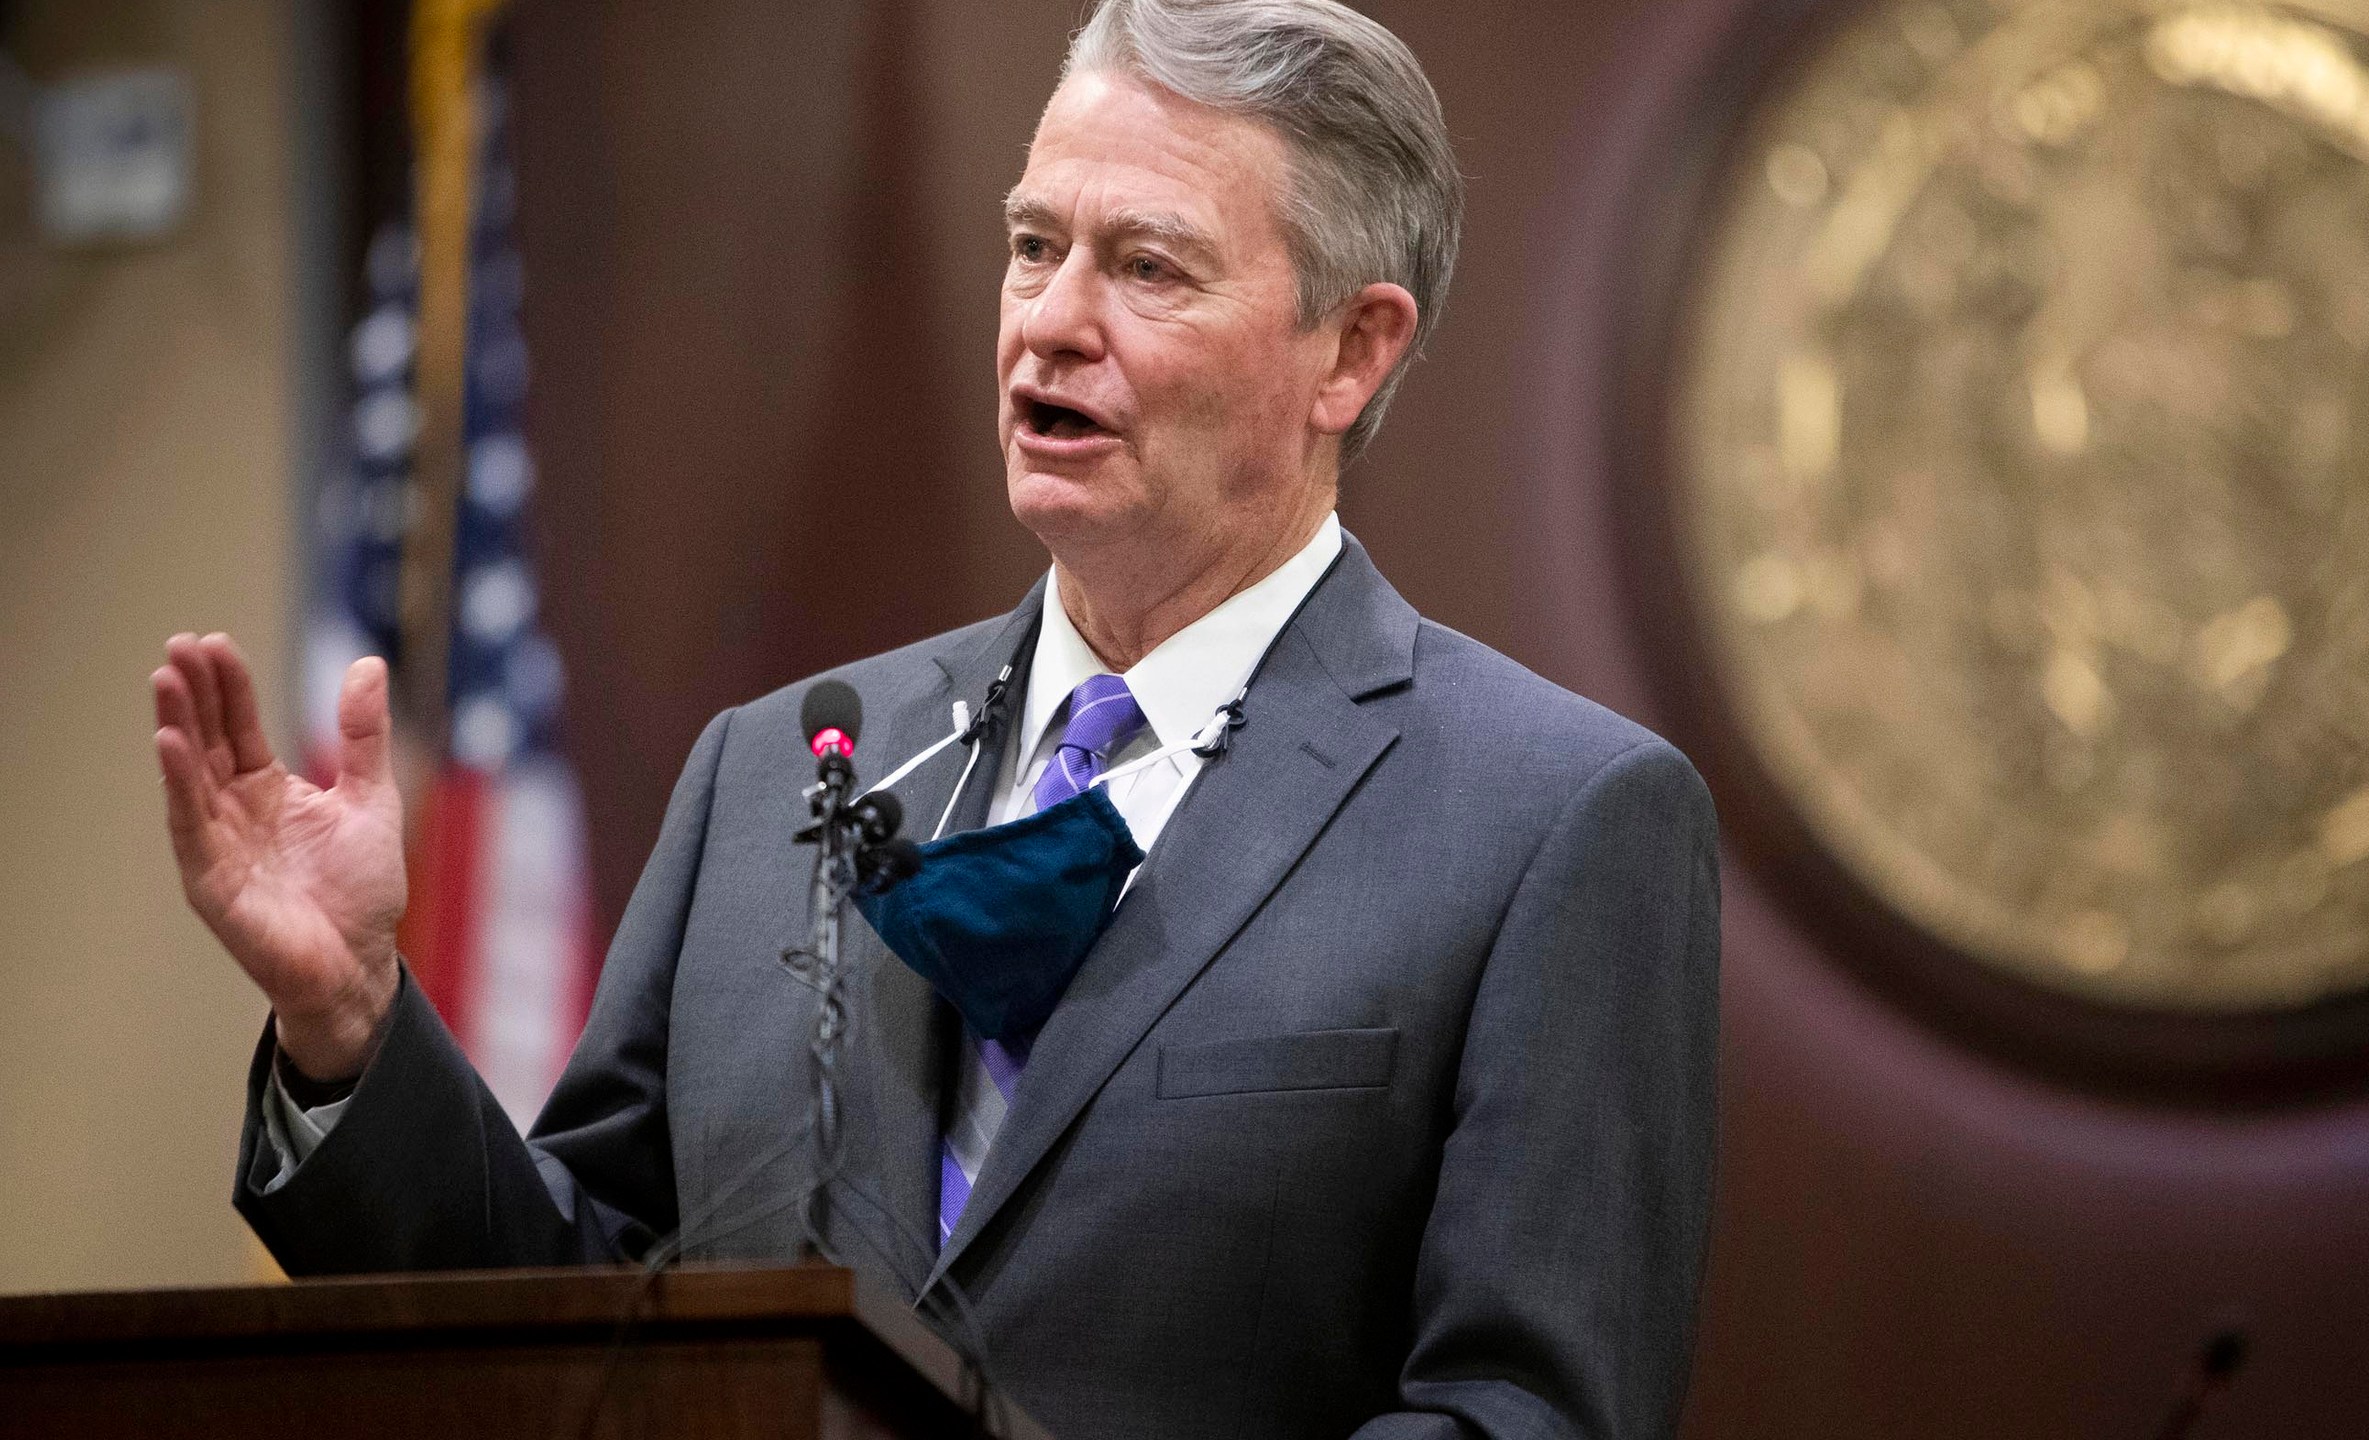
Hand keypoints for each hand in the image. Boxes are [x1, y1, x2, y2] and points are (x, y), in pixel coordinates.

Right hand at [153, 633, 405, 1079]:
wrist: (360, 963)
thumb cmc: (363, 889)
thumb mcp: (371, 798)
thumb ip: (363, 736)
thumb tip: (368, 663)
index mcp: (270, 791)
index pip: (240, 727)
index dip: (229, 687)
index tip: (214, 642)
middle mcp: (235, 812)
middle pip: (208, 742)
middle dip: (194, 694)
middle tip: (178, 645)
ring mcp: (219, 844)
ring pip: (189, 775)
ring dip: (177, 727)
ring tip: (166, 679)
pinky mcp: (211, 880)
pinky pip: (190, 825)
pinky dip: (179, 784)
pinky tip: (170, 743)